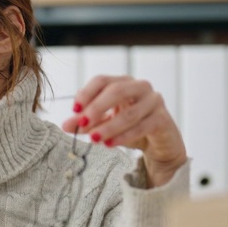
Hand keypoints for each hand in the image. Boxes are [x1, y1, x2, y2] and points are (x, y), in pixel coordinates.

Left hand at [60, 75, 186, 187]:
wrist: (161, 145)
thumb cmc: (131, 129)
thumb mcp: (105, 125)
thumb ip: (86, 123)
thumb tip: (65, 125)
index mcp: (124, 82)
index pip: (102, 81)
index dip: (86, 93)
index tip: (74, 110)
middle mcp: (140, 87)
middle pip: (116, 91)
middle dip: (96, 108)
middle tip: (81, 123)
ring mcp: (154, 102)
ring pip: (129, 113)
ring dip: (108, 127)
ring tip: (94, 139)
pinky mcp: (163, 119)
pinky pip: (142, 127)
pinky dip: (124, 136)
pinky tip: (110, 144)